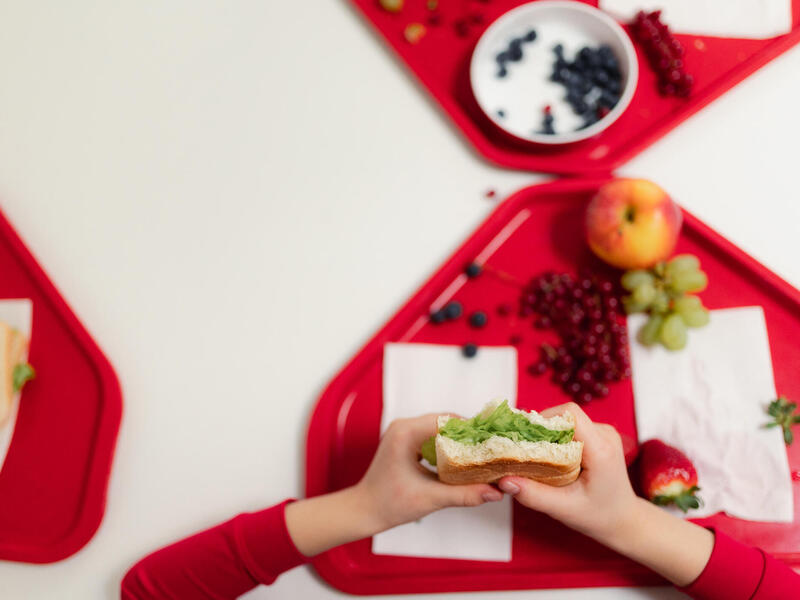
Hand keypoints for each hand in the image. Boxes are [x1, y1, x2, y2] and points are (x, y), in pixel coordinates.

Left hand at [354, 414, 503, 530]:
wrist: (364, 510)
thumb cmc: (389, 504)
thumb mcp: (431, 498)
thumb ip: (465, 494)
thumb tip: (495, 492)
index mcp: (406, 432)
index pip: (447, 421)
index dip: (471, 430)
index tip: (491, 442)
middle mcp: (404, 426)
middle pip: (445, 422)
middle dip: (468, 436)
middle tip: (490, 450)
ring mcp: (403, 432)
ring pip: (440, 428)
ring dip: (459, 440)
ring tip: (480, 455)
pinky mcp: (405, 440)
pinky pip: (432, 436)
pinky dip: (448, 445)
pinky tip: (462, 460)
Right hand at [498, 402, 713, 586]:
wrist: (624, 521)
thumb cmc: (598, 516)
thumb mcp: (564, 510)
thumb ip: (534, 495)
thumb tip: (503, 480)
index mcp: (601, 449)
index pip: (570, 414)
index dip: (544, 419)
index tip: (525, 438)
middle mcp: (605, 435)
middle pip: (566, 415)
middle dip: (541, 429)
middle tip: (524, 450)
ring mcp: (604, 433)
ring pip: (567, 420)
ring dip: (548, 434)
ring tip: (536, 456)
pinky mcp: (599, 436)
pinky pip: (572, 427)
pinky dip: (556, 438)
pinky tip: (549, 457)